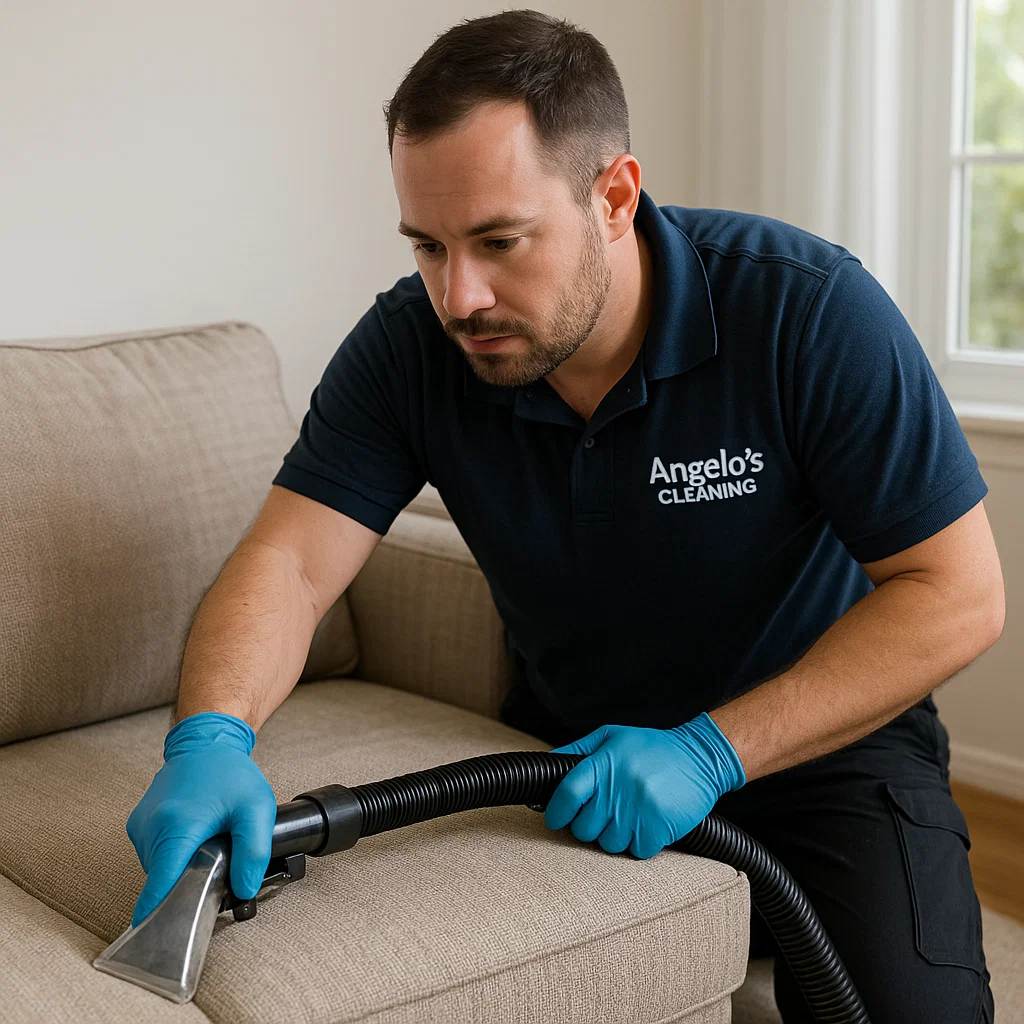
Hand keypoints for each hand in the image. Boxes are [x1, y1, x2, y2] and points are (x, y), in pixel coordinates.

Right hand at [125, 712, 277, 926]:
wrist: (205, 741)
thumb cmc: (230, 773)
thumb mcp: (257, 809)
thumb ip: (254, 851)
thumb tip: (245, 889)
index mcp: (176, 825)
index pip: (161, 884)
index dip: (161, 914)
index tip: (161, 941)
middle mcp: (150, 827)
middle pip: (164, 880)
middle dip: (187, 886)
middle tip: (217, 871)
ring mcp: (140, 826)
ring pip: (159, 869)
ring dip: (180, 869)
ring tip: (207, 848)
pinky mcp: (138, 825)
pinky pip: (155, 855)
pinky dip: (173, 856)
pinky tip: (194, 841)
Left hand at [545, 713, 745, 859]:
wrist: (701, 757)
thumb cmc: (652, 748)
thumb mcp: (612, 737)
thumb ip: (578, 750)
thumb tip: (547, 767)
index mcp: (604, 763)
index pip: (567, 793)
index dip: (557, 812)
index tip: (556, 819)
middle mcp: (619, 787)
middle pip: (584, 828)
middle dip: (589, 826)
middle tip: (604, 815)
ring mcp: (639, 808)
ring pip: (609, 844)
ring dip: (616, 836)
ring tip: (629, 817)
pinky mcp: (659, 827)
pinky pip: (636, 852)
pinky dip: (640, 843)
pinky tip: (647, 825)